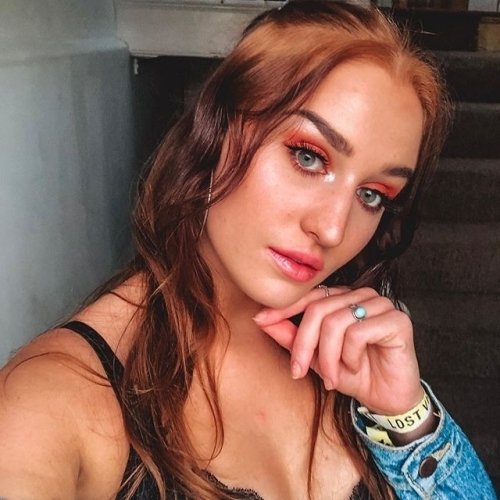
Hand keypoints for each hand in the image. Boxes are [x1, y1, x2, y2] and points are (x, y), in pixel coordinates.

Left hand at [253, 286, 423, 415]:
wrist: (387, 400)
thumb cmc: (353, 374)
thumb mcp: (314, 358)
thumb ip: (291, 337)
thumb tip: (261, 319)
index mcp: (343, 298)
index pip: (309, 296)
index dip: (283, 308)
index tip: (260, 320)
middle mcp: (361, 295)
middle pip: (318, 310)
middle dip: (304, 345)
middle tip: (299, 371)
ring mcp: (381, 305)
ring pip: (336, 322)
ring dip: (328, 357)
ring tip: (333, 376)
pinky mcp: (398, 320)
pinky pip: (358, 332)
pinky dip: (350, 356)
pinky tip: (357, 365)